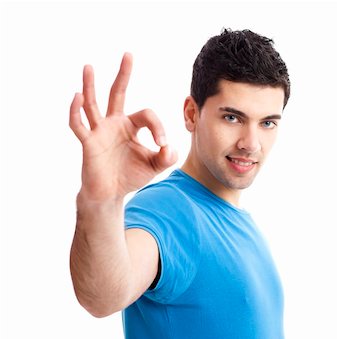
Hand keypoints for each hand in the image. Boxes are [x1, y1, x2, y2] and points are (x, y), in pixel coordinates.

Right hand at [70, 53, 176, 200]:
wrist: (111, 194)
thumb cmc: (131, 176)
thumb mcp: (155, 166)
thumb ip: (167, 157)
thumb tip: (170, 147)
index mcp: (131, 126)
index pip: (147, 115)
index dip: (158, 127)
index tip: (163, 145)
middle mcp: (114, 123)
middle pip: (118, 93)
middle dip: (123, 75)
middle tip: (129, 55)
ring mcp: (99, 131)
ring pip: (93, 104)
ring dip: (91, 85)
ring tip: (89, 66)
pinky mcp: (88, 142)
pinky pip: (78, 124)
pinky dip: (75, 111)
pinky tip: (77, 96)